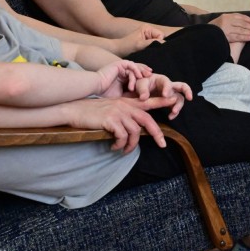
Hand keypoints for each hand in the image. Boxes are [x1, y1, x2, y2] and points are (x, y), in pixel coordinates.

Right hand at [61, 96, 175, 151]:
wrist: (74, 110)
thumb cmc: (91, 112)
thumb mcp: (111, 109)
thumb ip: (124, 115)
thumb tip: (134, 131)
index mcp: (126, 102)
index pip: (148, 100)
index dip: (162, 100)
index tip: (175, 100)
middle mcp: (125, 105)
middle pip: (147, 121)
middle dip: (157, 134)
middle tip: (162, 145)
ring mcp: (118, 112)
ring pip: (135, 132)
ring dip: (131, 145)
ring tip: (124, 150)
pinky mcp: (111, 120)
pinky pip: (122, 137)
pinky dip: (120, 145)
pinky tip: (114, 147)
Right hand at [96, 60, 152, 97]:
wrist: (96, 87)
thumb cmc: (105, 93)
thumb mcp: (122, 96)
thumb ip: (130, 97)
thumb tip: (141, 104)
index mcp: (122, 78)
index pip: (135, 77)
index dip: (142, 79)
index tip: (149, 84)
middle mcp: (122, 72)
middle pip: (136, 70)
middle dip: (144, 73)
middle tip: (151, 77)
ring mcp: (120, 67)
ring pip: (135, 67)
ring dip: (140, 72)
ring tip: (146, 77)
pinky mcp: (119, 64)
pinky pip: (130, 65)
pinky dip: (135, 69)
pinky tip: (138, 75)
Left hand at [112, 26, 165, 55]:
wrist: (118, 50)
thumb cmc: (126, 46)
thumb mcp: (140, 44)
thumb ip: (152, 43)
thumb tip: (164, 44)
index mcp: (147, 28)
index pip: (161, 35)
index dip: (159, 42)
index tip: (153, 48)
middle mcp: (149, 31)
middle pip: (160, 39)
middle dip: (157, 46)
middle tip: (149, 51)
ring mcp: (148, 37)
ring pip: (158, 44)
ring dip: (154, 49)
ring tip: (146, 51)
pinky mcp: (146, 43)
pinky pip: (154, 47)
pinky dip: (152, 51)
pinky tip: (146, 53)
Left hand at [132, 73, 192, 118]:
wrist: (139, 90)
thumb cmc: (141, 84)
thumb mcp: (140, 84)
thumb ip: (142, 90)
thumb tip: (144, 98)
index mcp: (161, 80)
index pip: (167, 82)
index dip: (167, 88)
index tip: (165, 95)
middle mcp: (169, 86)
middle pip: (182, 86)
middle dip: (187, 91)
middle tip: (189, 98)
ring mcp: (171, 95)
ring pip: (180, 99)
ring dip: (178, 106)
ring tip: (173, 112)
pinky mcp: (169, 102)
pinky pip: (175, 107)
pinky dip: (174, 112)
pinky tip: (170, 117)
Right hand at [209, 13, 249, 43]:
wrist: (205, 34)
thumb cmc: (215, 28)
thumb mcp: (222, 20)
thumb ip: (232, 20)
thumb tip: (245, 22)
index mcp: (227, 16)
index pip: (242, 17)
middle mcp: (227, 21)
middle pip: (243, 24)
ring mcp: (226, 29)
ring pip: (241, 30)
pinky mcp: (225, 36)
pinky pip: (237, 37)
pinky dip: (244, 37)